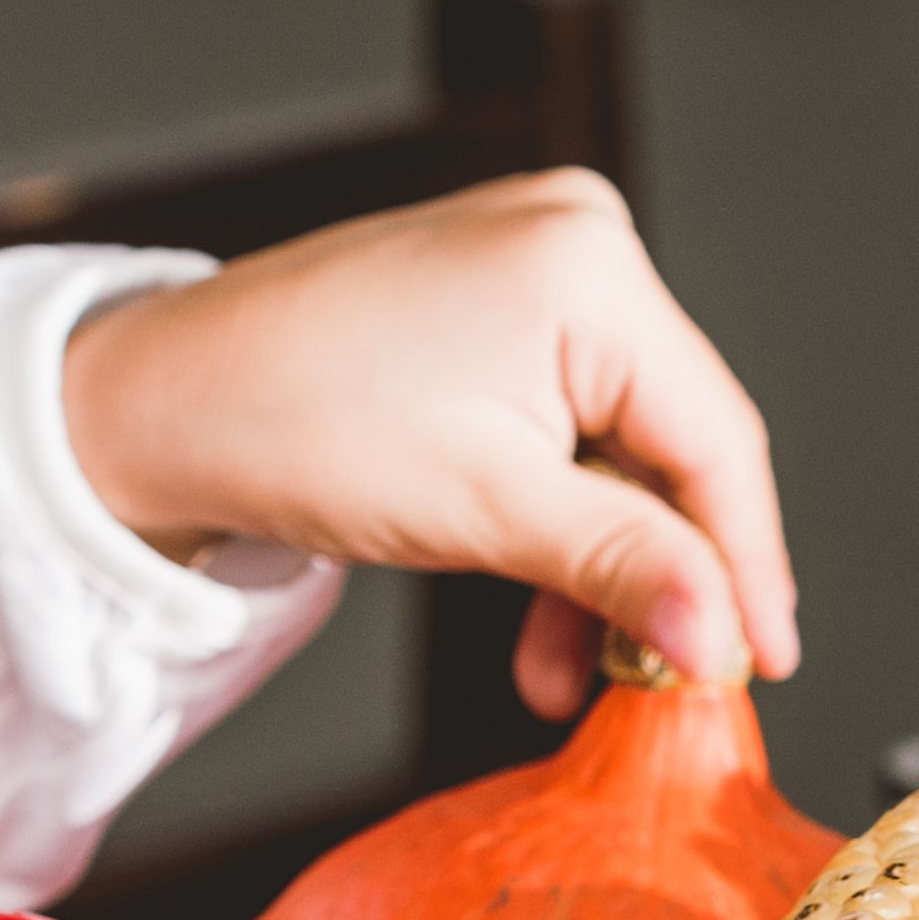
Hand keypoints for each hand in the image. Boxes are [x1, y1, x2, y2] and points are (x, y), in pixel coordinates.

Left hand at [62, 168, 800, 714]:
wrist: (158, 406)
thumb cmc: (288, 422)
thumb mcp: (485, 512)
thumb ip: (624, 567)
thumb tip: (721, 634)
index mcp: (589, 266)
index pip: (717, 437)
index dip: (747, 565)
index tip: (760, 659)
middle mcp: (575, 240)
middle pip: (672, 441)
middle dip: (657, 574)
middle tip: (655, 679)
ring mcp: (532, 265)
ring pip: (618, 447)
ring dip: (599, 565)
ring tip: (567, 668)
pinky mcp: (493, 303)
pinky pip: (567, 425)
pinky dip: (556, 518)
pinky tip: (539, 605)